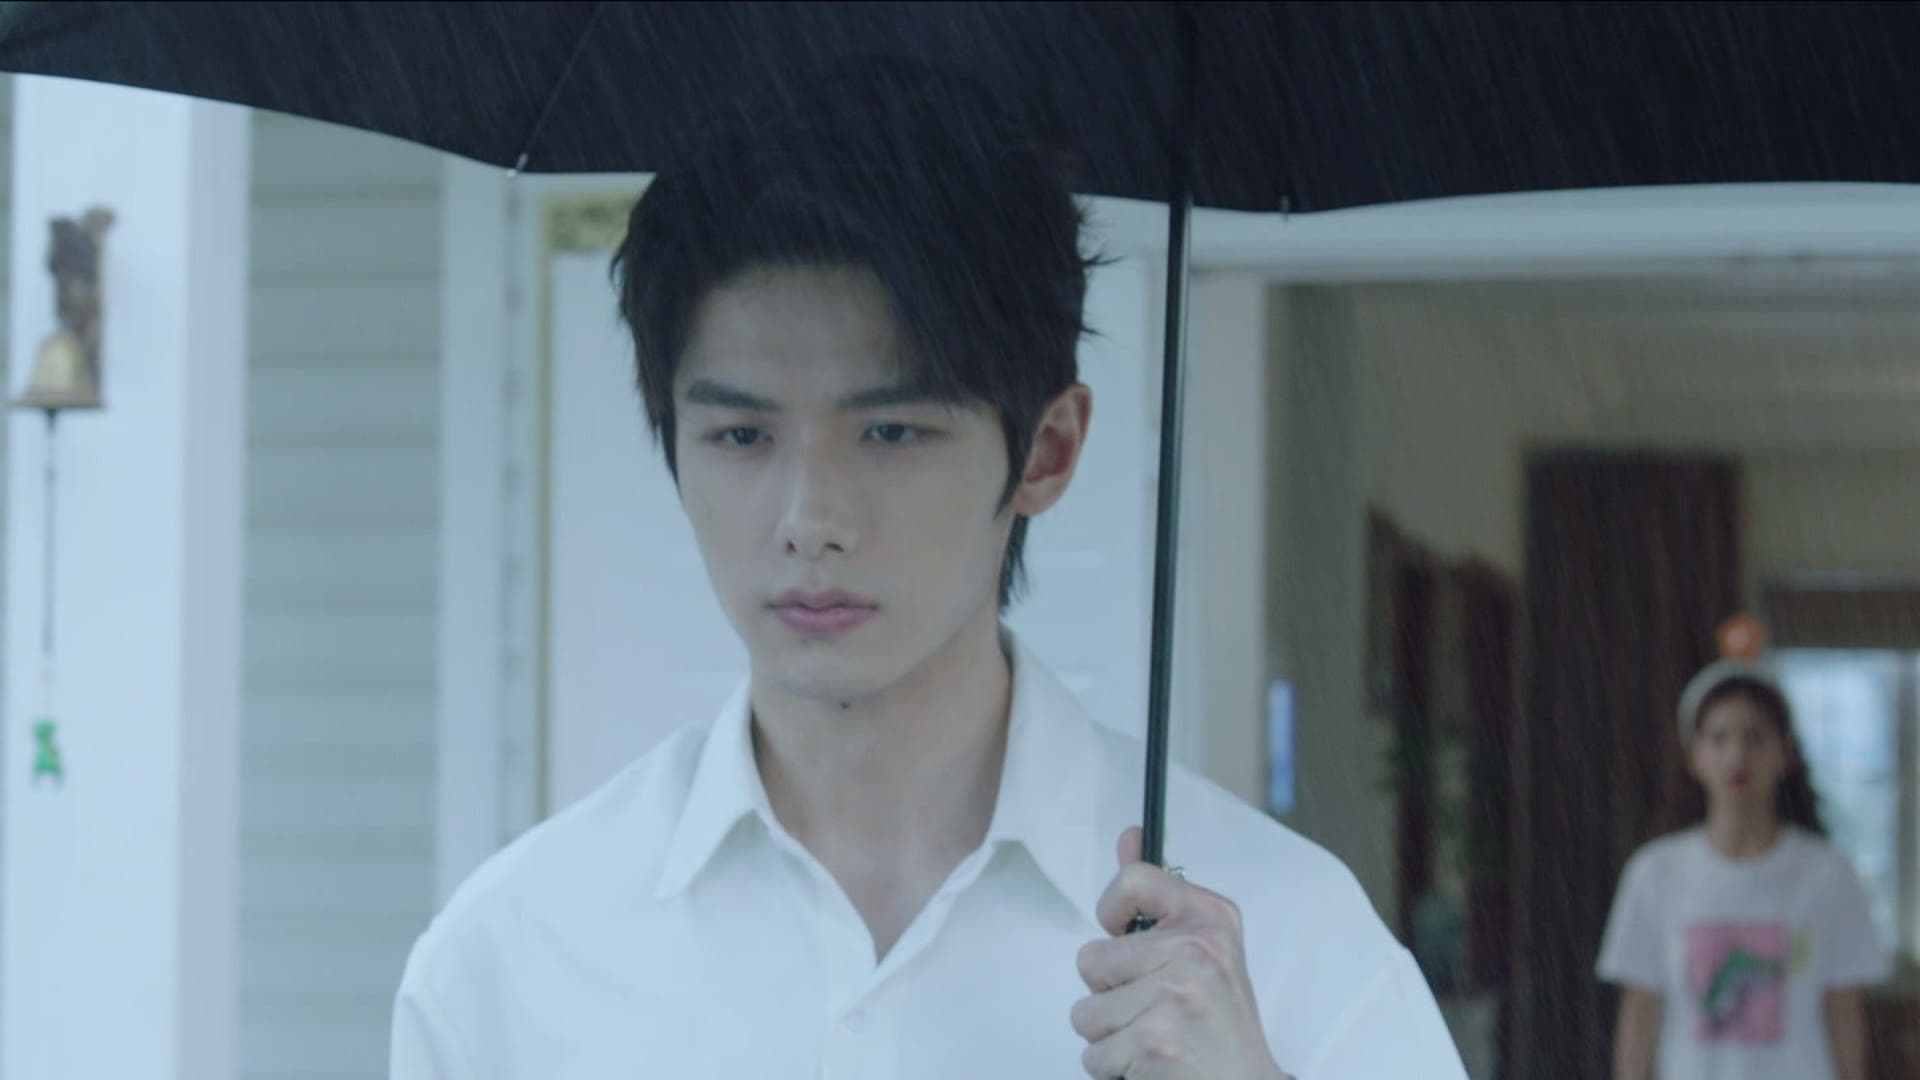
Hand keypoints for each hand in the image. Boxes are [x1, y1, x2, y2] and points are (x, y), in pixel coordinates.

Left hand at [1070, 827, 1289, 1079]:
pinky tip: (1155, 1064)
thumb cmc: (1220, 1026)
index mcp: (1211, 919)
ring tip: (1157, 1038)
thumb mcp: (1204, 950)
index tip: (1124, 935)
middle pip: (1091, 958)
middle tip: (1158, 1010)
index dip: (1112, 912)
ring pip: (1085, 1012)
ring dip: (1111, 1035)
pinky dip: (1115, 1067)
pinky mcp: (1154, 1041)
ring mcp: (1175, 996)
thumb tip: (1129, 837)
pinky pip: (1093, 1053)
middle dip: (1111, 994)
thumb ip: (1158, 894)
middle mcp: (1197, 951)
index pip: (1133, 880)